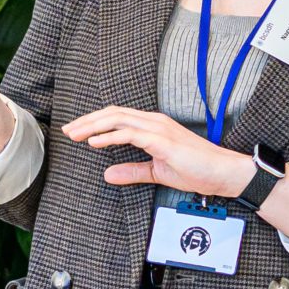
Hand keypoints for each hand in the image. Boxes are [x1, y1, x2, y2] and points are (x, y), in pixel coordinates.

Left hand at [65, 107, 258, 199]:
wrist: (221, 173)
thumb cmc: (195, 170)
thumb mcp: (157, 172)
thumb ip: (133, 171)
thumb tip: (108, 174)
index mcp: (153, 126)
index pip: (118, 117)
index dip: (95, 122)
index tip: (77, 131)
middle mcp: (154, 122)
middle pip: (113, 113)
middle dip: (88, 120)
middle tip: (67, 129)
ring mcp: (158, 128)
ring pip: (118, 119)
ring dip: (93, 126)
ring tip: (75, 134)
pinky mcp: (162, 140)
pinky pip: (130, 135)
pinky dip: (109, 136)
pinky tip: (94, 142)